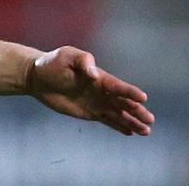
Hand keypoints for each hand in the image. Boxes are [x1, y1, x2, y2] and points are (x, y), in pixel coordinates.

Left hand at [25, 46, 154, 135]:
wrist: (38, 77)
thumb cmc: (52, 63)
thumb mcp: (67, 56)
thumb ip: (83, 62)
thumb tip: (93, 74)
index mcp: (99, 77)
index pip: (117, 86)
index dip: (130, 92)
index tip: (143, 98)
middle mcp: (102, 91)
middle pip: (123, 102)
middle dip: (137, 111)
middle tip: (150, 120)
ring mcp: (97, 102)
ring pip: (118, 114)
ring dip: (132, 121)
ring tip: (146, 131)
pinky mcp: (89, 112)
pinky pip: (107, 120)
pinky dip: (119, 126)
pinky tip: (130, 132)